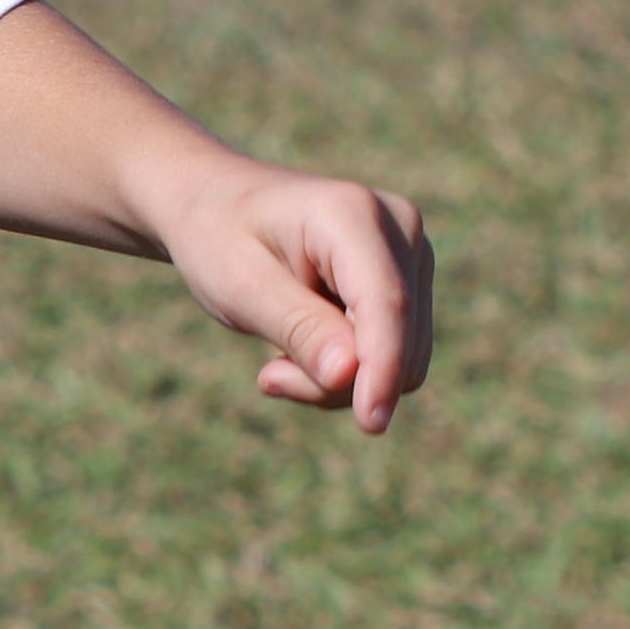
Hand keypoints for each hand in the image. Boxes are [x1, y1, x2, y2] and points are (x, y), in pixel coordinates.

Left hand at [153, 160, 435, 434]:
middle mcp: (399, 228)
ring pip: (404, 356)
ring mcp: (412, 253)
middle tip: (267, 378)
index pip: (386, 304)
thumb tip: (348, 376)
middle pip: (400, 339)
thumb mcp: (239, 286)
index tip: (371, 423)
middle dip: (338, 380)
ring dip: (340, 379)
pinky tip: (298, 350)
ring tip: (276, 364)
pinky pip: (396, 352)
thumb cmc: (218, 239)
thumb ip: (297, 328)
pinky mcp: (410, 280)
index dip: (382, 367)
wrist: (217, 205)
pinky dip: (349, 369)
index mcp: (351, 214)